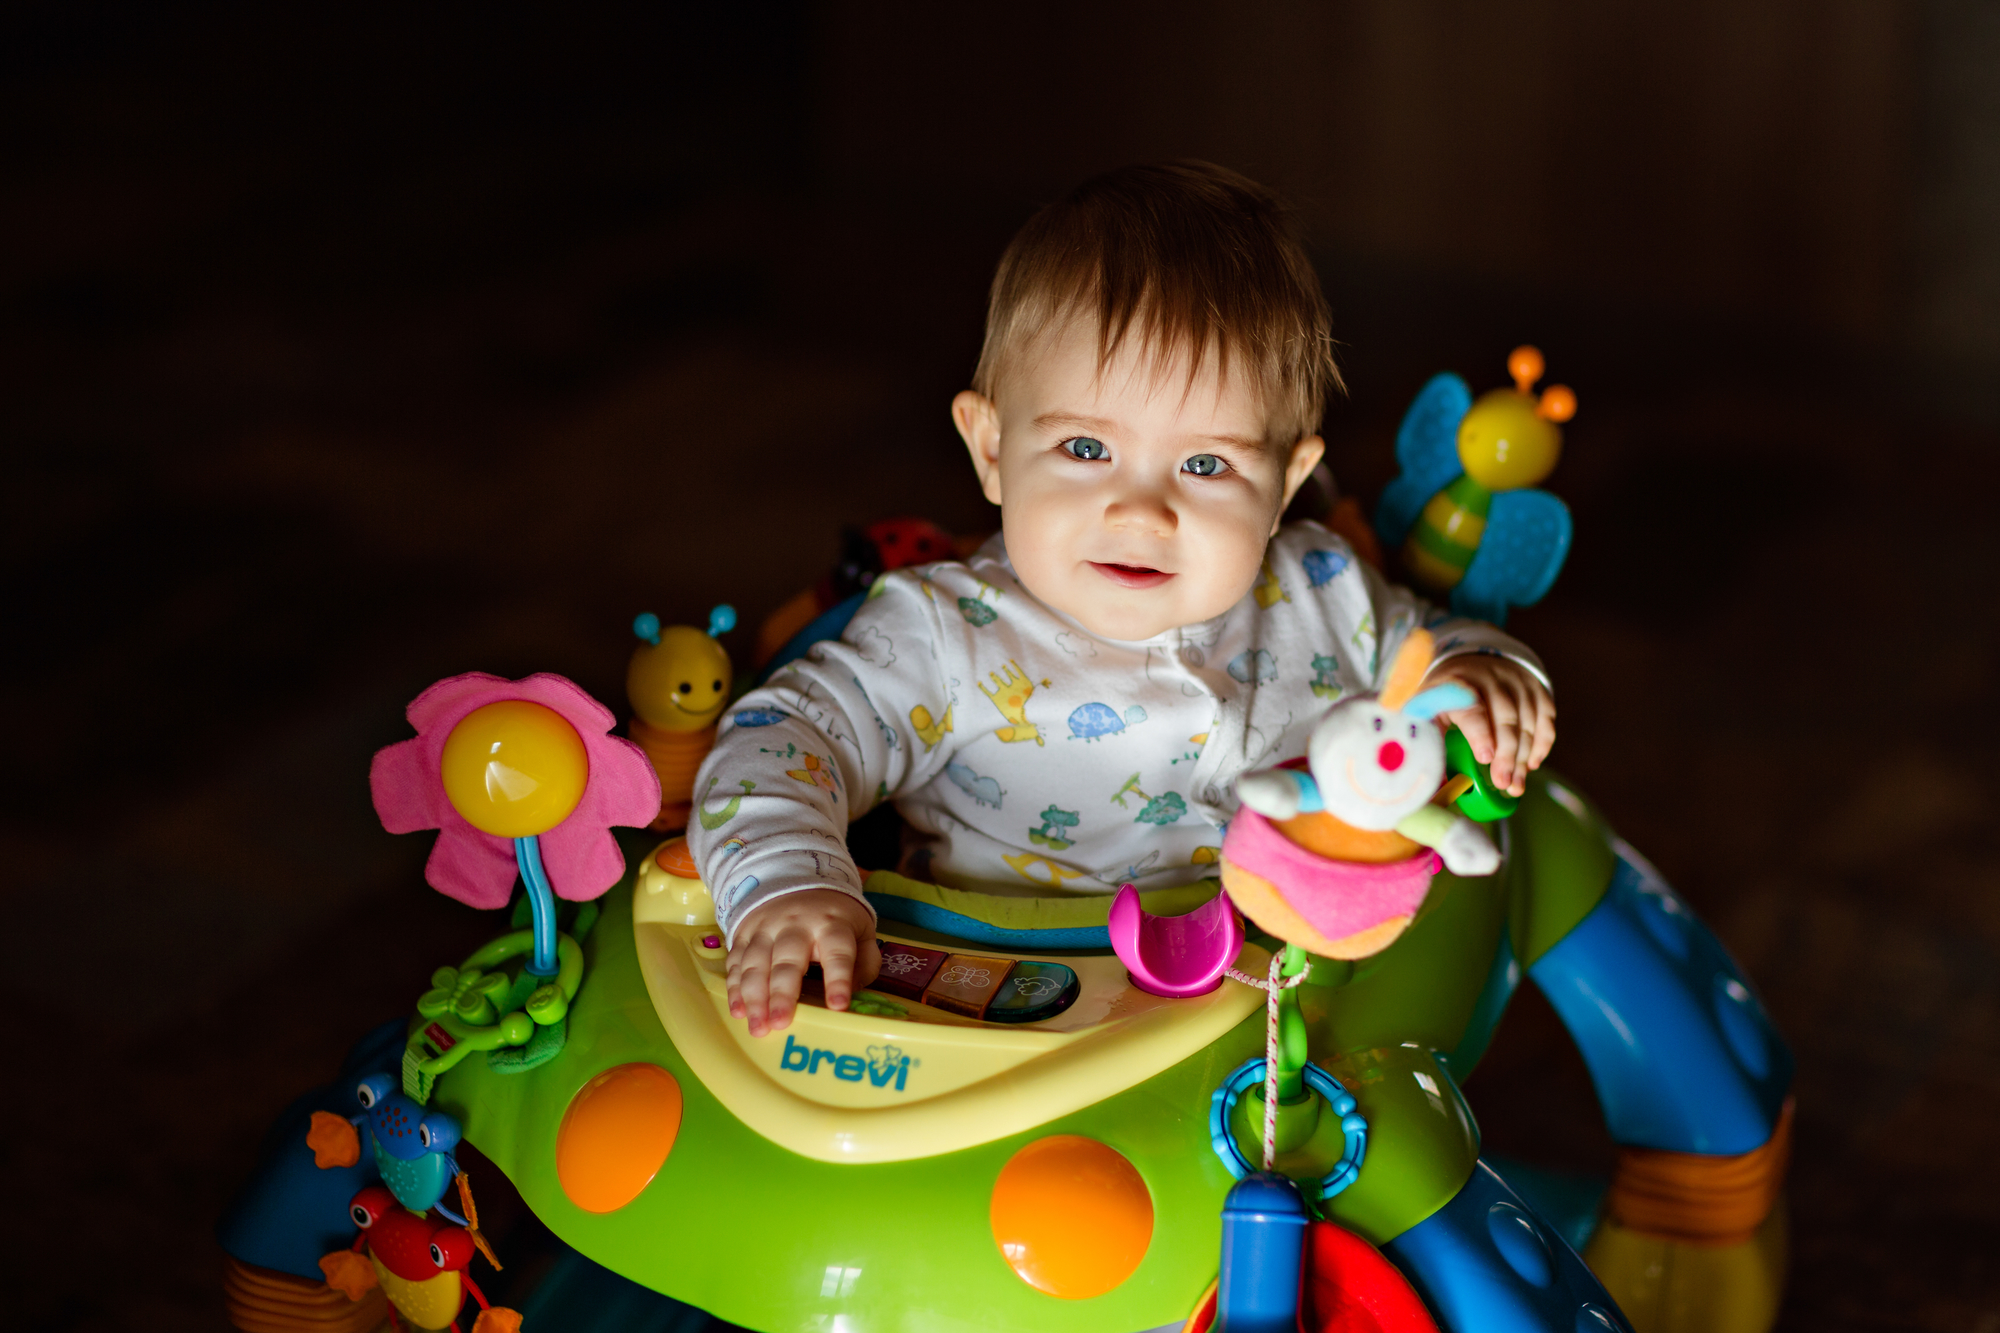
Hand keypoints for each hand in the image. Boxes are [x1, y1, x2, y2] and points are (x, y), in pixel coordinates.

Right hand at [726, 889, 880, 1037]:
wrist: (796, 881)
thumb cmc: (834, 919)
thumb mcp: (861, 932)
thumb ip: (864, 963)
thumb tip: (852, 996)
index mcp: (832, 925)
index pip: (837, 952)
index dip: (838, 979)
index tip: (838, 1006)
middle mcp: (797, 925)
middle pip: (787, 960)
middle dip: (782, 994)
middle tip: (780, 1023)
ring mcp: (766, 928)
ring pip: (757, 963)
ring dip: (754, 997)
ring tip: (758, 1027)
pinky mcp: (745, 933)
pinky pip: (737, 962)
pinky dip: (735, 987)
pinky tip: (738, 1010)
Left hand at [1425, 655, 1554, 796]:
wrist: (1472, 664)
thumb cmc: (1446, 697)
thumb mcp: (1429, 712)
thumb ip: (1431, 743)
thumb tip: (1438, 788)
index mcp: (1456, 683)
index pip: (1471, 706)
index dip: (1480, 732)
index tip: (1485, 758)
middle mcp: (1490, 678)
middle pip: (1505, 716)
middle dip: (1506, 754)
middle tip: (1503, 783)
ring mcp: (1517, 681)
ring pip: (1528, 720)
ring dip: (1524, 756)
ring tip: (1515, 786)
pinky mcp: (1536, 688)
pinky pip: (1545, 718)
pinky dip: (1541, 744)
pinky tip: (1532, 765)